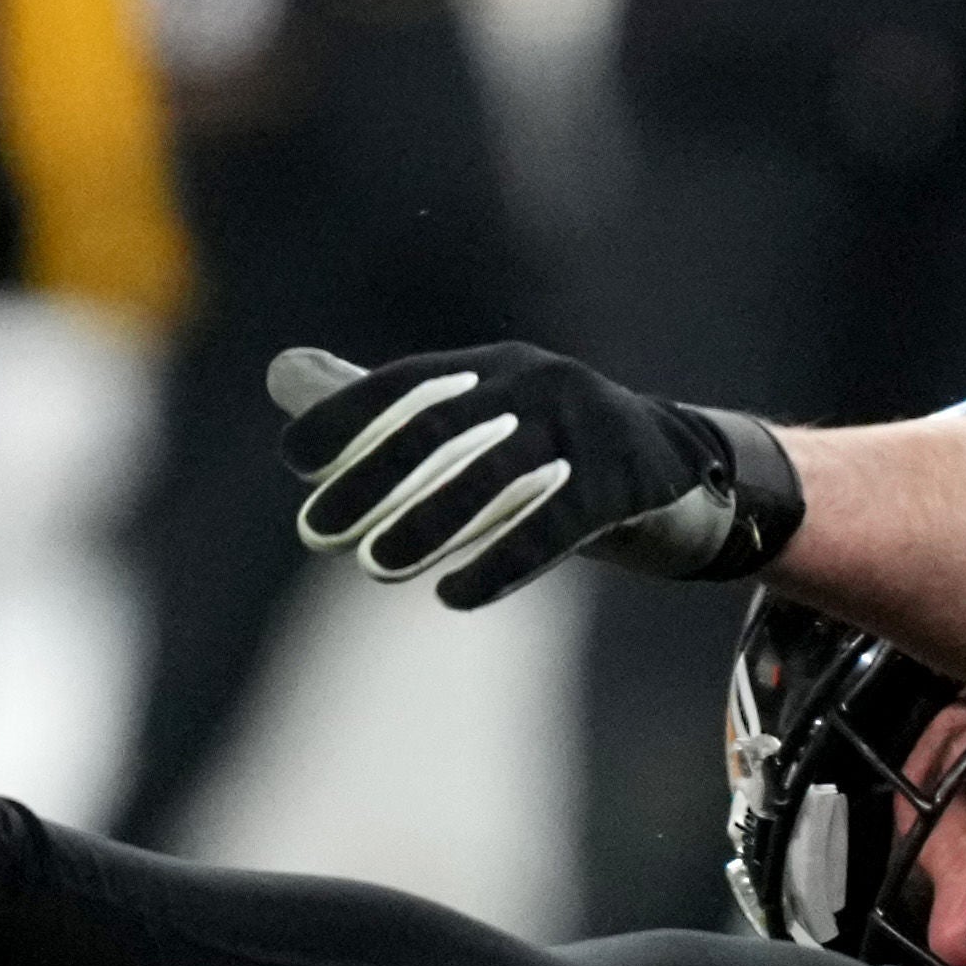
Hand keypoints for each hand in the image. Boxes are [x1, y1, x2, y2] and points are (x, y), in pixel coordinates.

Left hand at [273, 339, 805, 605]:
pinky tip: (455, 596)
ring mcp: (582, 428)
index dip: (346, 416)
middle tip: (318, 530)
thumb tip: (280, 373)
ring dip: (427, 526)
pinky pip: (553, 524)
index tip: (296, 460)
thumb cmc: (554, 450)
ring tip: (373, 565)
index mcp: (491, 368)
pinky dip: (501, 562)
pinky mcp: (623, 480)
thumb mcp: (481, 419)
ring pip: (491, 480)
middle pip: (438, 429)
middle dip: (371, 480)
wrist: (685, 471)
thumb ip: (387, 406)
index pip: (404, 384)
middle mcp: (533, 383)